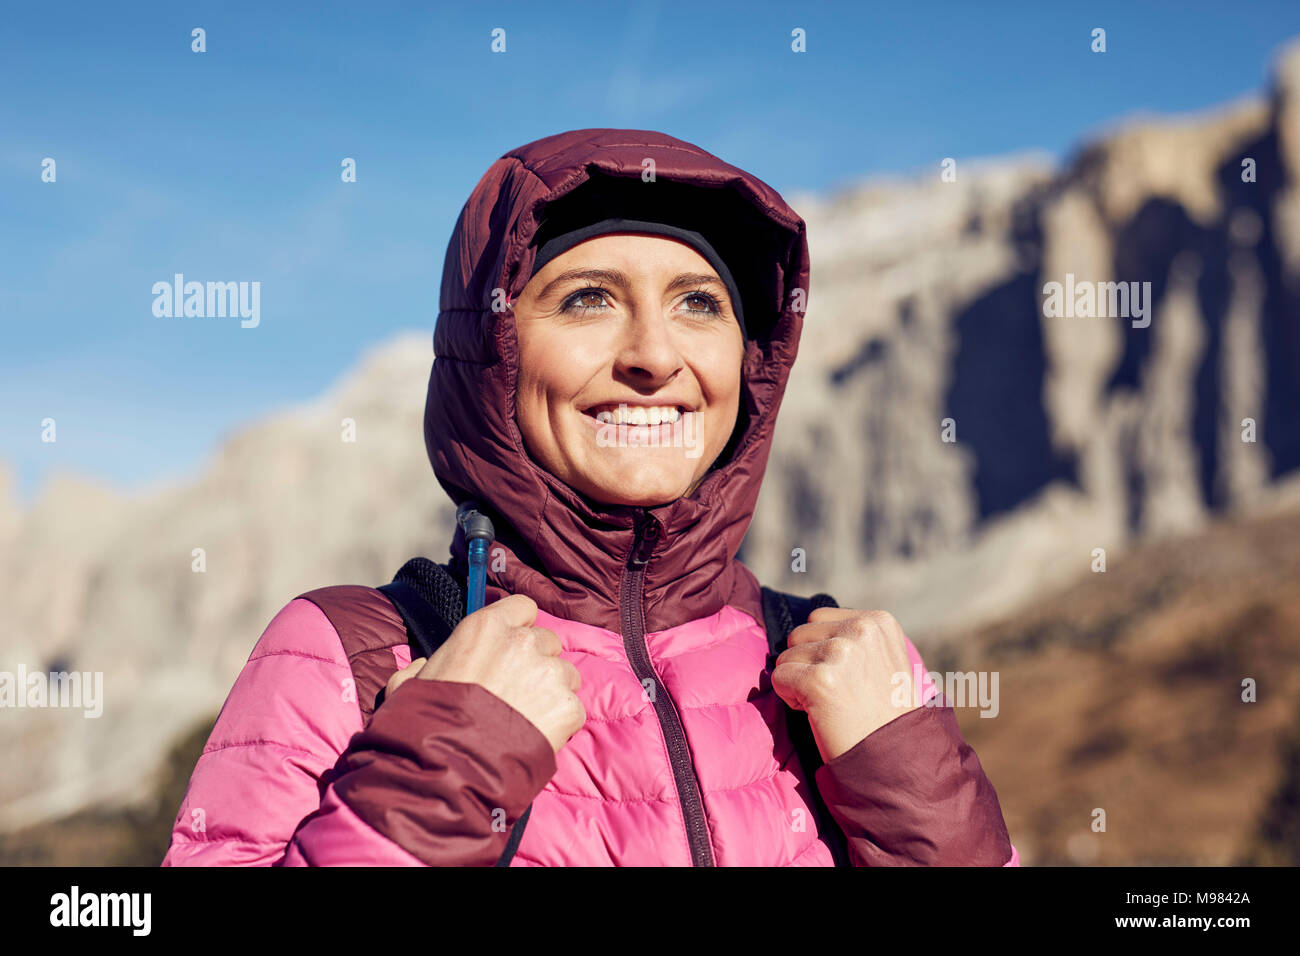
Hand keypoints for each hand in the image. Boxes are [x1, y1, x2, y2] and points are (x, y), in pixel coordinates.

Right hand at [384, 593, 585, 754]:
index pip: (523, 608)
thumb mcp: (409, 683)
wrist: (449, 767)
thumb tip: (424, 667)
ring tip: (525, 719)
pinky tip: (535, 737)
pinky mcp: (566, 705)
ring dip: (551, 692)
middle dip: (536, 663)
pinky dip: (560, 723)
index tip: (512, 648)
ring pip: (565, 674)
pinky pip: (572, 708)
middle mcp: (523, 642)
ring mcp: (549, 672)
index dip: (519, 628)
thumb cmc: (425, 724)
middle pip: (546, 642)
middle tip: (515, 692)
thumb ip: (423, 666)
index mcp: (486, 627)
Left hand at [770, 607, 920, 762]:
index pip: (818, 618)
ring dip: (799, 682)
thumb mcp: (882, 660)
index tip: (848, 678)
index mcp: (878, 621)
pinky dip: (789, 698)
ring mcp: (840, 653)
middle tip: (836, 693)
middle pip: (799, 634)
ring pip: (786, 656)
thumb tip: (808, 627)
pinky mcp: (818, 679)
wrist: (896, 758)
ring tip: (831, 703)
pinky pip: (779, 678)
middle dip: (807, 664)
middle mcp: (860, 630)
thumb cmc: (885, 714)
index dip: (822, 650)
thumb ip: (852, 637)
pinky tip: (818, 712)